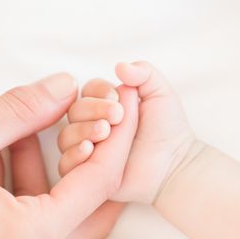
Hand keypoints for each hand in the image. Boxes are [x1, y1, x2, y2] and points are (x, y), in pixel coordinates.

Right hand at [58, 61, 194, 203]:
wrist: (173, 165)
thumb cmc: (168, 130)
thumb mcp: (160, 94)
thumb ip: (143, 74)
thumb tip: (119, 66)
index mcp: (105, 105)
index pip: (88, 90)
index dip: (98, 91)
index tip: (117, 98)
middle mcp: (92, 126)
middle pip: (73, 112)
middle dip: (91, 110)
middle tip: (117, 116)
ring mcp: (87, 149)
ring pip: (66, 136)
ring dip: (82, 131)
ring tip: (105, 133)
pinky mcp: (86, 172)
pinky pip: (66, 164)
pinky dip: (74, 155)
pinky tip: (89, 150)